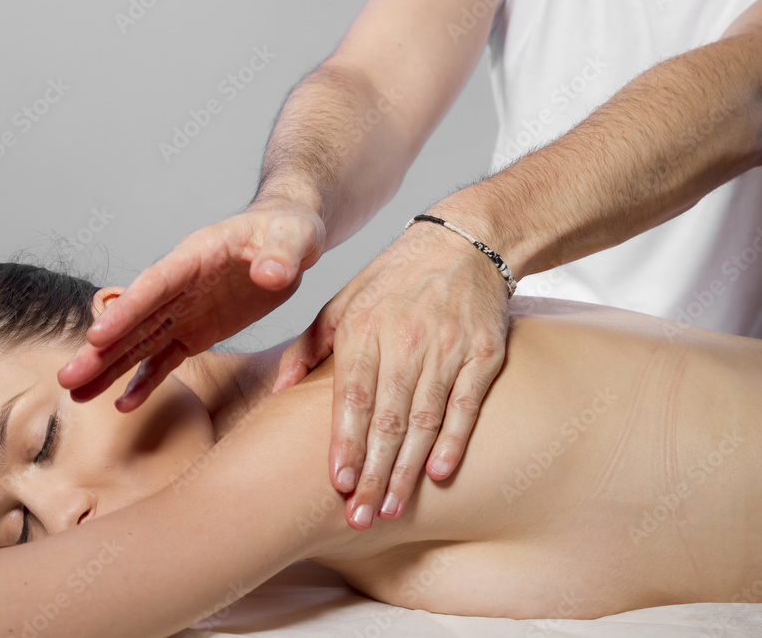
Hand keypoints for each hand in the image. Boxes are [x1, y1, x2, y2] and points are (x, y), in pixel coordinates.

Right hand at [58, 202, 325, 407]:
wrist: (287, 237)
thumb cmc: (288, 228)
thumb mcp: (294, 236)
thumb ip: (281, 255)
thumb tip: (270, 276)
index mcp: (195, 257)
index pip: (154, 285)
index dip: (126, 310)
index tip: (96, 336)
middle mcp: (179, 285)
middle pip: (134, 319)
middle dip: (100, 349)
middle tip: (67, 378)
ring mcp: (184, 310)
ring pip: (140, 342)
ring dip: (109, 368)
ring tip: (76, 393)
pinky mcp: (196, 331)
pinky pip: (166, 359)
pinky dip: (146, 381)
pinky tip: (123, 404)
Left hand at [275, 220, 509, 529]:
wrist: (463, 244)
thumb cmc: (393, 280)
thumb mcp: (342, 301)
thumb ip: (308, 346)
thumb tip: (278, 390)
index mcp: (366, 328)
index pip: (352, 395)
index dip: (344, 442)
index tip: (336, 483)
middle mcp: (406, 340)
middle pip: (387, 419)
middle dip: (372, 472)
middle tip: (359, 516)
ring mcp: (447, 348)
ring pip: (424, 420)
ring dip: (407, 469)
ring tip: (389, 507)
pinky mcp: (483, 354)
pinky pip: (467, 405)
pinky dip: (455, 441)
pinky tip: (441, 474)